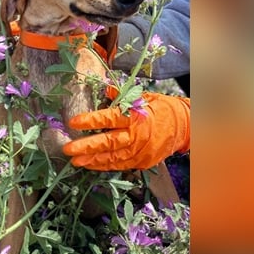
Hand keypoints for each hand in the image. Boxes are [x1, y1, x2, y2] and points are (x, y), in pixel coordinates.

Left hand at [62, 93, 189, 170]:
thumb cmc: (160, 109)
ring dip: (92, 160)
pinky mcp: (142, 162)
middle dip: (87, 146)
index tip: (74, 122)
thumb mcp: (143, 97)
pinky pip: (120, 165)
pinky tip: (91, 164)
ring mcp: (140, 151)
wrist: (184, 126)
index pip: (110, 118)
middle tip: (68, 149)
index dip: (91, 121)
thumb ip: (122, 95)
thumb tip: (104, 88)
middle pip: (109, 142)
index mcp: (136, 116)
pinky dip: (105, 165)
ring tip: (76, 161)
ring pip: (113, 158)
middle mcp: (137, 135)